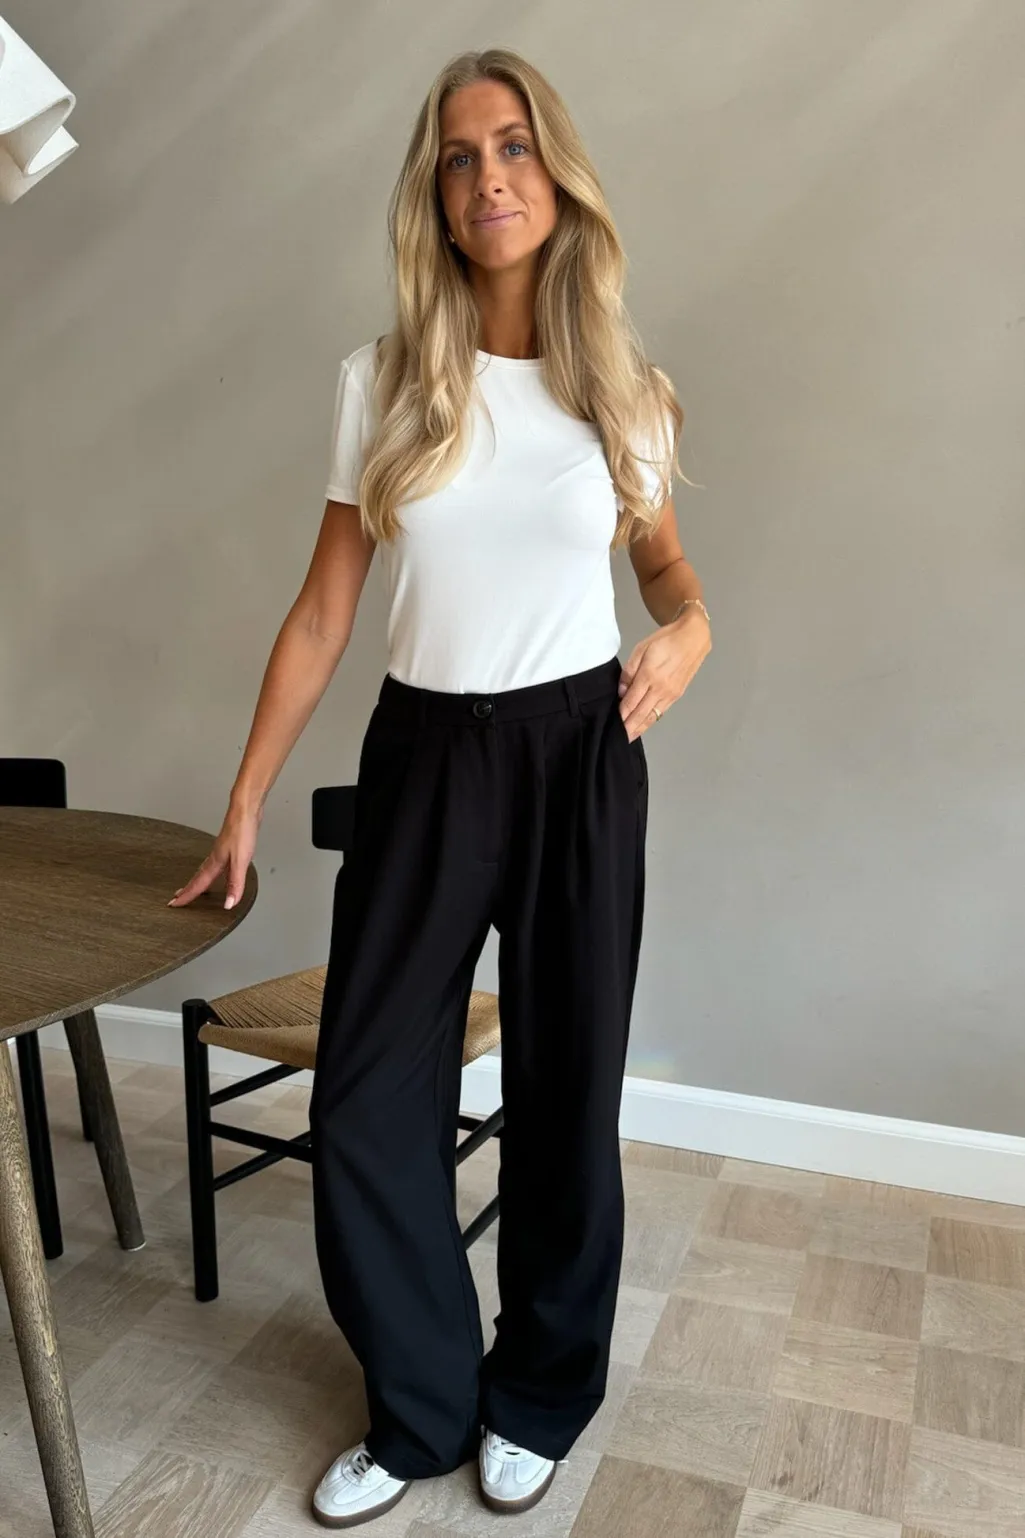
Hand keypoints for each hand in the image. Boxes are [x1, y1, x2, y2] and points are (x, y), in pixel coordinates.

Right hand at [168, 801, 260, 909]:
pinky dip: (211, 872)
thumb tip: (228, 903)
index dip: (187, 896)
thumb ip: (235, 883)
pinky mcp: (229, 846)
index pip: (198, 884)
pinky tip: (219, 872)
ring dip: (198, 881)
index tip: (175, 904)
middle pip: (198, 878)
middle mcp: (216, 857)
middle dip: (188, 890)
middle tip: (177, 899)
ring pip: (205, 870)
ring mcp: (221, 851)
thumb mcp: (241, 861)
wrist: (246, 808)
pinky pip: (215, 864)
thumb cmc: (242, 830)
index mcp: (215, 862)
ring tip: (193, 889)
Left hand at [618, 608, 711, 740]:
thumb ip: (629, 672)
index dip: (620, 715)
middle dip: (628, 728)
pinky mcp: (677, 695)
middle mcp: (660, 689)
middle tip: (616, 740)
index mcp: (649, 676)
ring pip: (652, 717)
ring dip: (639, 729)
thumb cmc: (665, 640)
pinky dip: (650, 721)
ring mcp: (670, 694)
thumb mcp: (641, 649)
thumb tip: (622, 692)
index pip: (630, 702)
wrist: (692, 638)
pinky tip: (643, 725)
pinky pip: (661, 712)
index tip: (611, 724)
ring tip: (628, 738)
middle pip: (641, 714)